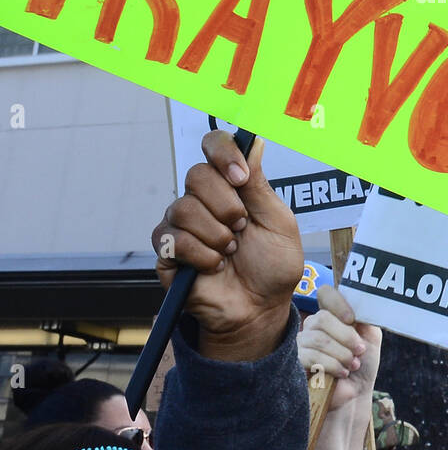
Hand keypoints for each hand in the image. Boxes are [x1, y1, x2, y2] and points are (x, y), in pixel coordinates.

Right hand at [152, 131, 302, 359]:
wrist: (260, 309)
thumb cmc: (273, 265)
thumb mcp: (278, 222)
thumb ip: (260, 184)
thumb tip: (254, 140)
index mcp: (230, 185)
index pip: (213, 146)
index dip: (223, 153)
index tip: (240, 177)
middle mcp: (202, 199)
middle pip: (196, 175)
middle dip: (227, 206)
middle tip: (242, 228)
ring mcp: (181, 225)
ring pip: (184, 209)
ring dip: (217, 235)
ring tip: (231, 252)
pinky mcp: (166, 253)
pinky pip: (172, 240)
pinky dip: (201, 255)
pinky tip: (214, 266)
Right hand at [297, 285, 380, 410]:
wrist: (355, 394)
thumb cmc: (362, 365)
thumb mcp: (370, 337)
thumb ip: (365, 317)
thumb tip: (358, 304)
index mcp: (331, 315)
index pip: (325, 294)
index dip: (337, 303)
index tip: (352, 319)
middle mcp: (313, 326)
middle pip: (322, 318)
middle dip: (346, 337)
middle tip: (359, 351)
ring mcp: (302, 343)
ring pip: (318, 339)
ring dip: (341, 354)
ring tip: (352, 365)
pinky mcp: (296, 361)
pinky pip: (311, 356)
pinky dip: (332, 365)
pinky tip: (342, 372)